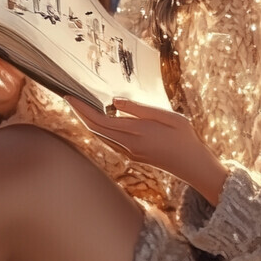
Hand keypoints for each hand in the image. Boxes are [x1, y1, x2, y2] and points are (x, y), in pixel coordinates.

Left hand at [65, 96, 228, 205]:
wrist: (192, 165)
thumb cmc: (185, 136)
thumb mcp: (168, 116)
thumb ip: (141, 109)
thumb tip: (114, 102)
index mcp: (138, 132)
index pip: (100, 120)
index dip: (82, 108)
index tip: (70, 96)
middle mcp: (129, 145)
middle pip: (95, 129)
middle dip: (79, 113)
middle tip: (69, 98)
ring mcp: (129, 153)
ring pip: (100, 137)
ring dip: (87, 122)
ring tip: (80, 106)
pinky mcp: (133, 156)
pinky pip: (108, 141)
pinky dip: (98, 129)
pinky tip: (99, 120)